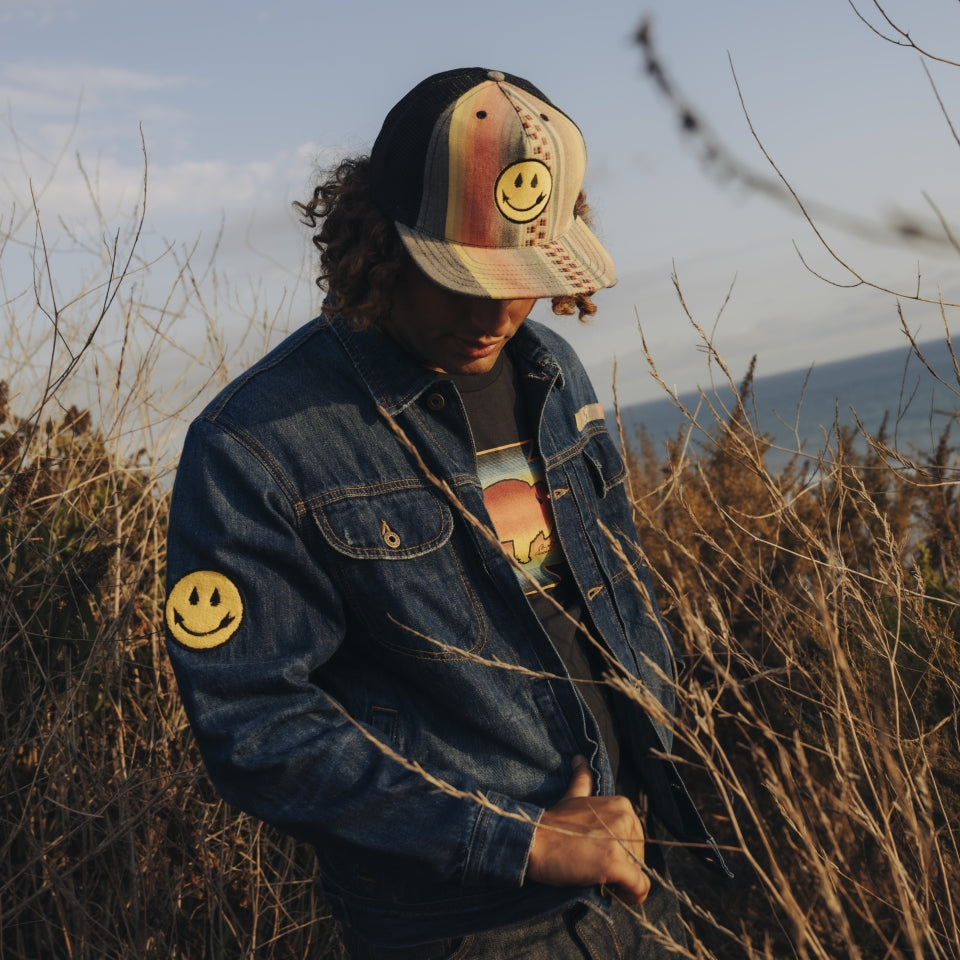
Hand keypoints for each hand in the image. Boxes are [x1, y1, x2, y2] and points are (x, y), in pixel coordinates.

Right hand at [527, 756, 649, 904]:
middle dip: (623, 866)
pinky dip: (633, 896)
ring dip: (624, 882)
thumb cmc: (553, 824)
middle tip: (597, 869)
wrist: (534, 841)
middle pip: (639, 855)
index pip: (635, 838)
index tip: (601, 855)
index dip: (620, 850)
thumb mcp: (573, 797)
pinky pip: (640, 887)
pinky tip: (619, 894)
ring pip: (639, 872)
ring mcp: (620, 840)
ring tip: (600, 878)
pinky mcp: (614, 863)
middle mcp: (625, 818)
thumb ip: (582, 779)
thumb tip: (579, 758)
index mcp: (621, 805)